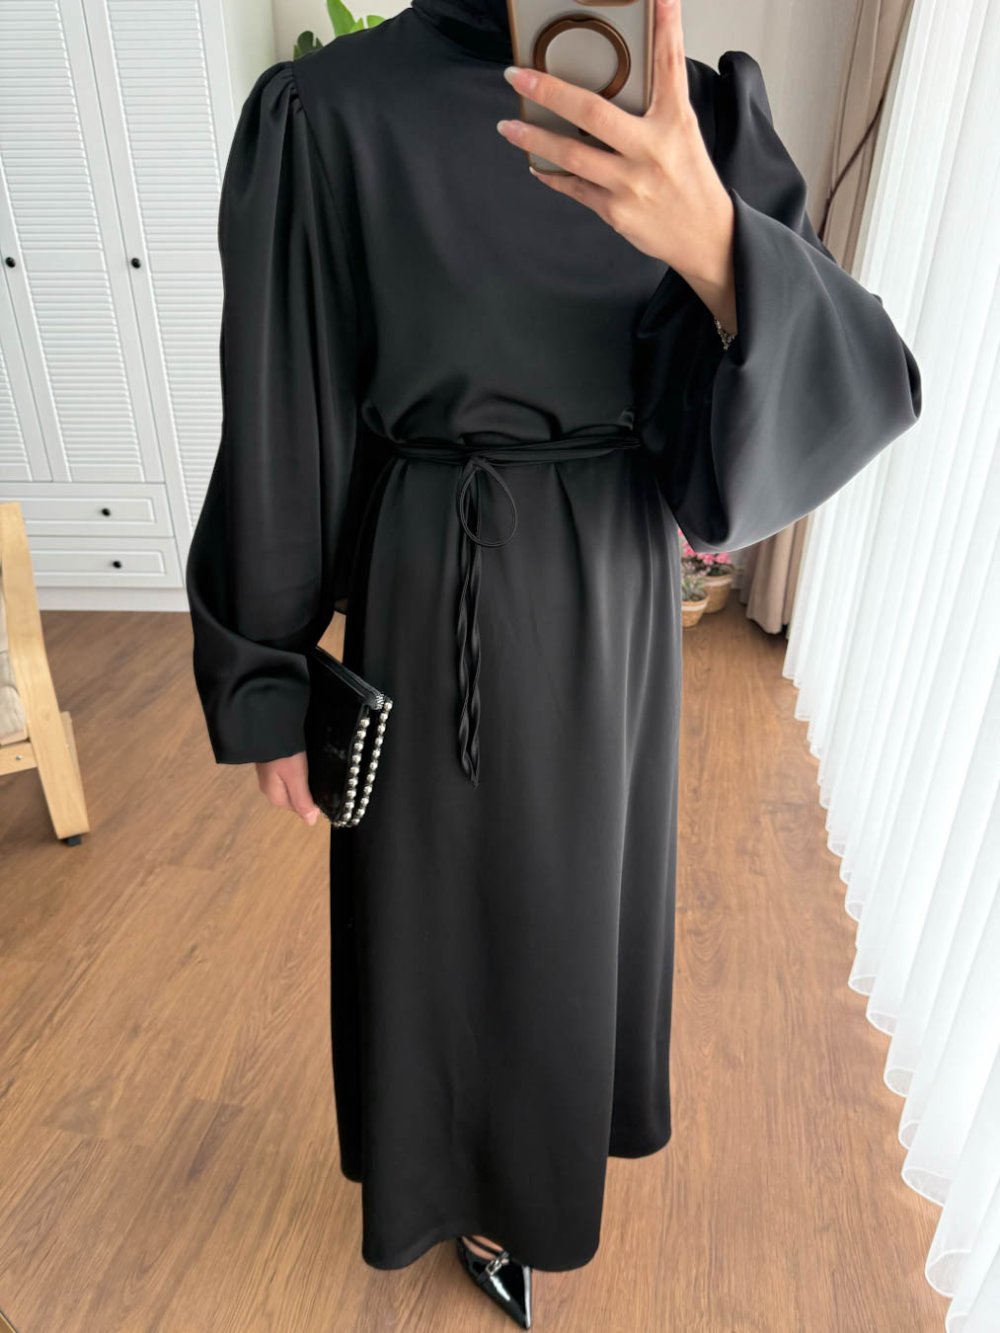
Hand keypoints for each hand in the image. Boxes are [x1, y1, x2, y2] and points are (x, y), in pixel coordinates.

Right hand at [256, 751, 321, 825]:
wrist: (268, 726)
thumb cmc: (284, 754)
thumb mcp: (296, 778)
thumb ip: (302, 800)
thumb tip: (310, 823)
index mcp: (275, 797)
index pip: (299, 808)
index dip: (312, 801)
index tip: (322, 789)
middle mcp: (270, 789)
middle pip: (295, 796)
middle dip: (308, 790)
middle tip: (319, 776)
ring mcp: (269, 776)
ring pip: (292, 784)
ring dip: (303, 779)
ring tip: (314, 769)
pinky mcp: (272, 763)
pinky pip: (289, 773)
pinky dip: (298, 770)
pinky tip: (304, 762)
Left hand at [496, 0, 736, 332]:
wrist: (705, 236)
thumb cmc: (691, 180)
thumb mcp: (684, 130)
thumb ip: (661, 96)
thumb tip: (638, 63)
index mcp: (674, 122)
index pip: (669, 65)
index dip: (664, 27)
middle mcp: (652, 150)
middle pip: (593, 113)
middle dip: (550, 91)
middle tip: (517, 77)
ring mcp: (630, 183)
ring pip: (572, 155)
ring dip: (534, 139)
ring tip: (508, 126)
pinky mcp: (616, 211)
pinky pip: (574, 188)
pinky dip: (551, 175)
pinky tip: (535, 164)